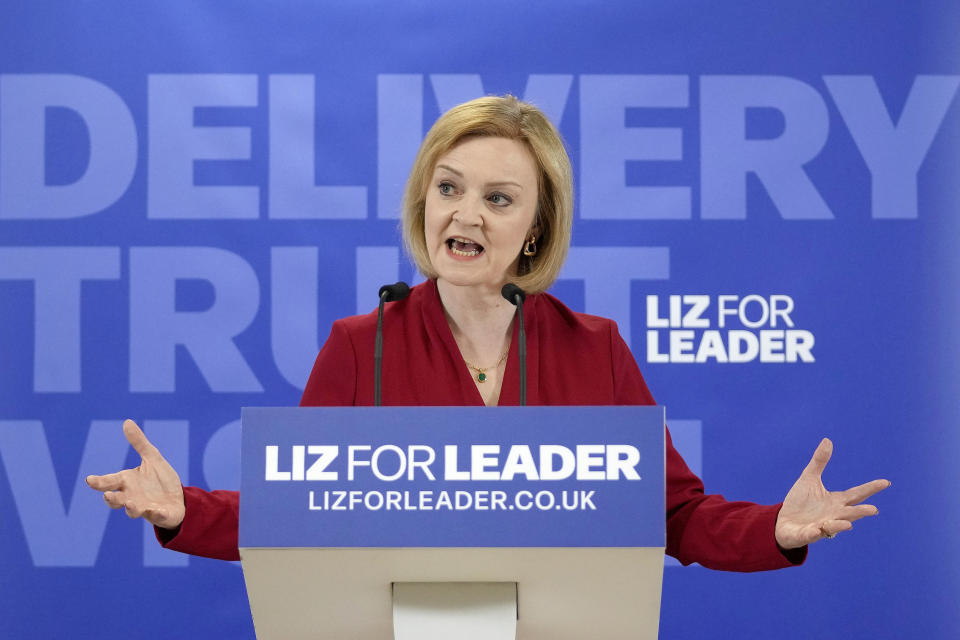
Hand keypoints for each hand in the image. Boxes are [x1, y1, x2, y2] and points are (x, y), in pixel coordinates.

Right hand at [85, 419, 185, 529]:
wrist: (178, 498)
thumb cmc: (160, 480)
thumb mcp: (152, 458)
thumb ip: (139, 443)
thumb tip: (127, 422)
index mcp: (127, 482)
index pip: (109, 482)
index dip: (99, 481)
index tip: (89, 479)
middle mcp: (132, 497)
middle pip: (116, 500)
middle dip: (111, 499)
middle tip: (107, 495)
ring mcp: (145, 508)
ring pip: (133, 511)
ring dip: (131, 508)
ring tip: (131, 504)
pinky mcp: (161, 515)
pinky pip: (157, 516)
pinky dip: (156, 514)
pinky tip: (157, 510)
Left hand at [775, 438, 889, 548]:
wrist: (783, 522)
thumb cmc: (800, 502)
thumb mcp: (809, 478)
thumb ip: (819, 462)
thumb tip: (828, 440)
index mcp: (836, 502)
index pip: (856, 494)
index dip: (870, 488)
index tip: (886, 482)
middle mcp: (833, 515)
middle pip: (849, 513)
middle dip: (860, 512)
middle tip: (873, 509)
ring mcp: (821, 526)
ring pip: (834, 526)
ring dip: (841, 525)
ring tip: (848, 523)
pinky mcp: (807, 534)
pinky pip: (812, 534)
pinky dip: (815, 532)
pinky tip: (818, 528)